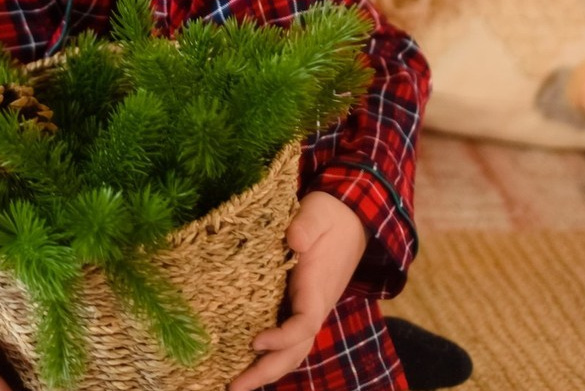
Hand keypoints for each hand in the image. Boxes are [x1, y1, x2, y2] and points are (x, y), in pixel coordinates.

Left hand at [227, 192, 367, 390]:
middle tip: (233, 388)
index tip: (255, 340)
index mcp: (317, 288)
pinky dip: (268, 354)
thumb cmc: (330, 215)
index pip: (304, 324)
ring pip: (290, 350)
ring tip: (234, 385)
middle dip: (266, 371)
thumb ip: (307, 225)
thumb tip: (293, 241)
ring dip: (265, 369)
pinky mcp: (297, 305)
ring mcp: (306, 309)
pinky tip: (243, 360)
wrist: (350, 220)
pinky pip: (285, 337)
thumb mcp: (318, 212)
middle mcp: (313, 306)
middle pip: (295, 351)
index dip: (281, 337)